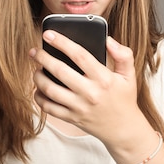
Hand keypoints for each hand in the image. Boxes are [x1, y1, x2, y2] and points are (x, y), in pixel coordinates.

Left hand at [31, 31, 146, 145]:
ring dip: (38, 77)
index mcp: (104, 79)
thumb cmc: (124, 98)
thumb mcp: (129, 75)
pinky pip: (49, 108)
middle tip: (34, 50)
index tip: (48, 34)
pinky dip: (39, 97)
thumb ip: (123, 55)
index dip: (62, 42)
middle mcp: (90, 93)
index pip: (80, 55)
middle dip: (42, 58)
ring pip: (50, 90)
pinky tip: (38, 89)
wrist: (124, 130)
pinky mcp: (72, 118)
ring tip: (36, 69)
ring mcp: (79, 107)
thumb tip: (108, 40)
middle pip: (60, 71)